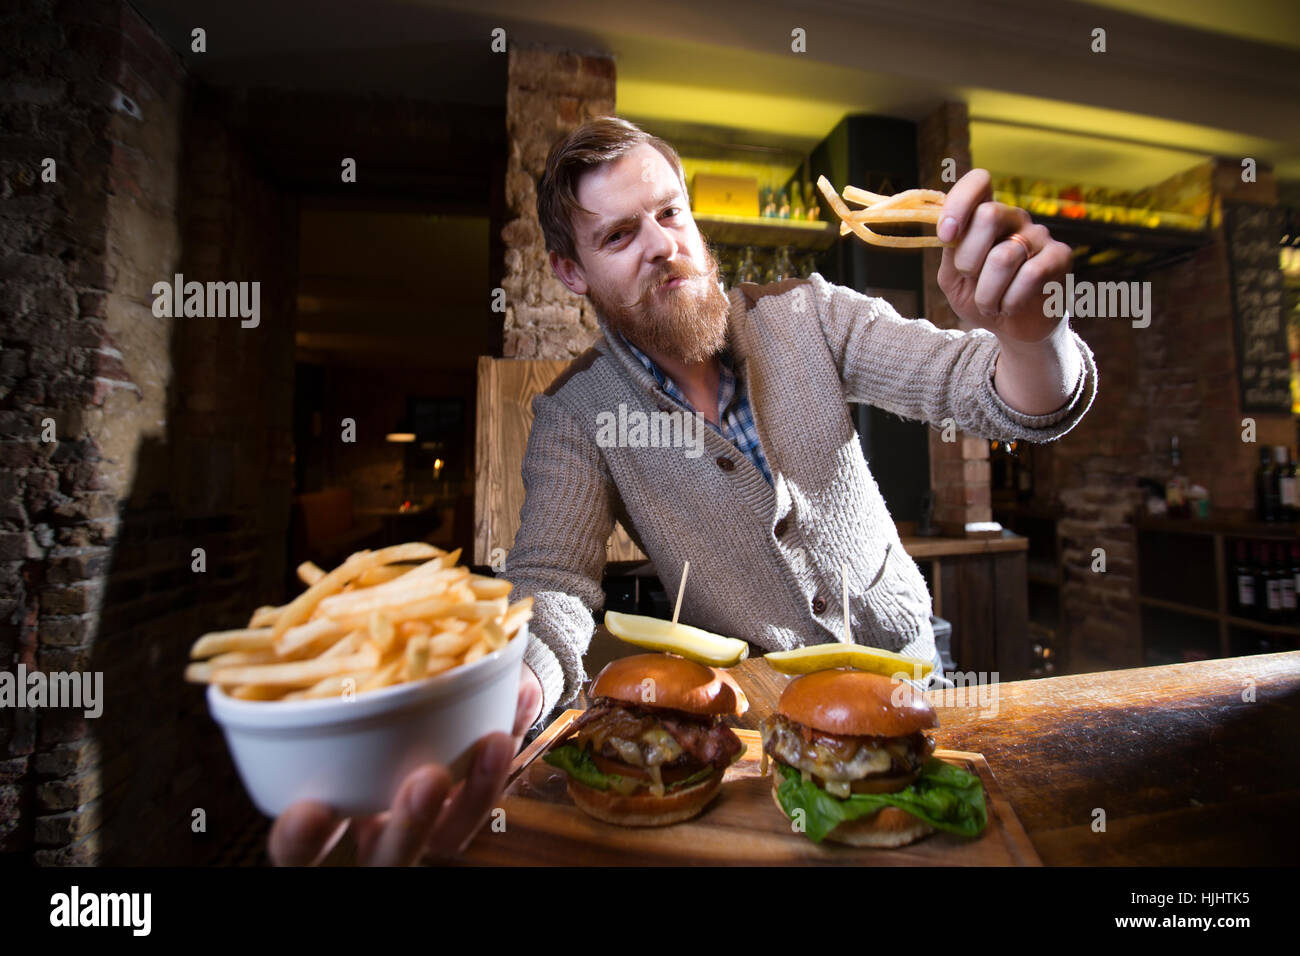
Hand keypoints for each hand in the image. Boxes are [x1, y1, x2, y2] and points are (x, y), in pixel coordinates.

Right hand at [268, 662, 543, 865]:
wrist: (400, 697)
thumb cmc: (339, 699)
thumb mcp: (320, 696)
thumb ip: (313, 688)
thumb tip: (293, 637)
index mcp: (325, 814)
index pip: (302, 850)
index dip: (300, 840)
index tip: (307, 812)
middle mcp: (373, 831)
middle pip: (391, 857)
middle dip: (409, 826)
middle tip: (427, 779)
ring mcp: (425, 824)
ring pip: (452, 835)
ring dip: (478, 790)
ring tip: (493, 740)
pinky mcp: (469, 798)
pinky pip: (496, 783)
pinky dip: (510, 734)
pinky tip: (521, 693)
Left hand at [936, 168, 1072, 345]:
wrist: (1013, 329)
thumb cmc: (981, 297)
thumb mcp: (954, 277)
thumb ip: (950, 251)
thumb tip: (949, 231)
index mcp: (985, 214)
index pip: (979, 181)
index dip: (959, 203)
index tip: (947, 236)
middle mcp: (1014, 217)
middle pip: (988, 214)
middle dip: (968, 259)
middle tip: (970, 280)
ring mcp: (1039, 235)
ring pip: (1004, 256)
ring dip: (986, 293)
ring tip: (990, 304)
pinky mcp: (1060, 256)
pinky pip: (1030, 275)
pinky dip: (1011, 300)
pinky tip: (1010, 307)